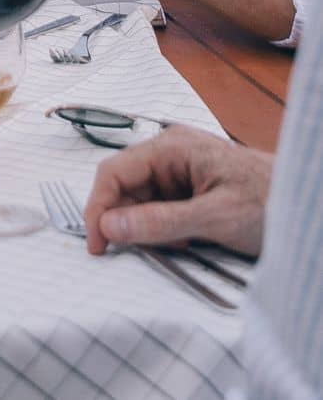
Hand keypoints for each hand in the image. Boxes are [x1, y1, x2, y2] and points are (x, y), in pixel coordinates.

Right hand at [83, 125, 270, 256]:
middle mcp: (170, 152)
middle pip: (126, 185)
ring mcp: (182, 168)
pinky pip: (162, 206)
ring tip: (173, 247)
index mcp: (170, 147)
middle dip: (125, 219)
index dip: (99, 208)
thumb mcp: (215, 218)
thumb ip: (160, 223)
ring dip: (147, 227)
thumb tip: (110, 227)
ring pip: (143, 198)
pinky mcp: (193, 187)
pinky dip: (165, 228)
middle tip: (130, 253)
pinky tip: (184, 241)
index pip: (114, 172)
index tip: (98, 244)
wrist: (312, 205)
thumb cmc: (270, 204)